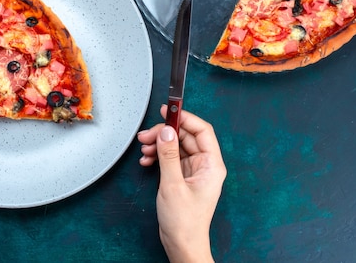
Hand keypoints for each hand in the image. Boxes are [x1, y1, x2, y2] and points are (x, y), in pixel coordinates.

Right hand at [137, 105, 225, 262]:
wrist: (182, 245)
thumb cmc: (185, 222)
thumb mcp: (173, 185)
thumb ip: (168, 155)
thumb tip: (166, 130)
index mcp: (211, 165)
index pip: (201, 131)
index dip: (185, 117)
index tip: (168, 110)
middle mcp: (205, 165)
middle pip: (185, 136)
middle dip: (164, 133)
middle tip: (146, 136)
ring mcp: (193, 171)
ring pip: (175, 146)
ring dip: (158, 145)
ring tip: (144, 150)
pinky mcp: (182, 177)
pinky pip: (170, 158)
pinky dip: (157, 156)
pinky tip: (146, 161)